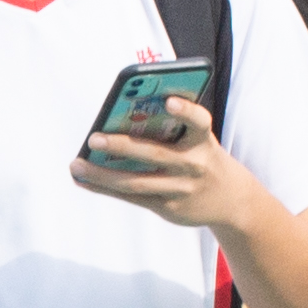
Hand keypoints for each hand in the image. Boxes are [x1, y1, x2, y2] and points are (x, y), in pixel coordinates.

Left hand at [67, 96, 264, 231]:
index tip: (169, 100)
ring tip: (75, 165)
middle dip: (122, 146)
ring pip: (136, 182)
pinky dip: (104, 188)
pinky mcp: (169, 207)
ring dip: (101, 175)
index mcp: (204, 141)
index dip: (186, 111)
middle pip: (154, 154)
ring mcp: (181, 188)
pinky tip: (82, 180)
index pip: (199, 122)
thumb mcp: (198, 143)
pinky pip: (131, 197)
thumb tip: (116, 125)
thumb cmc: (203, 159)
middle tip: (93, 138)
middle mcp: (195, 165)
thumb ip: (170, 133)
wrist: (232, 200)